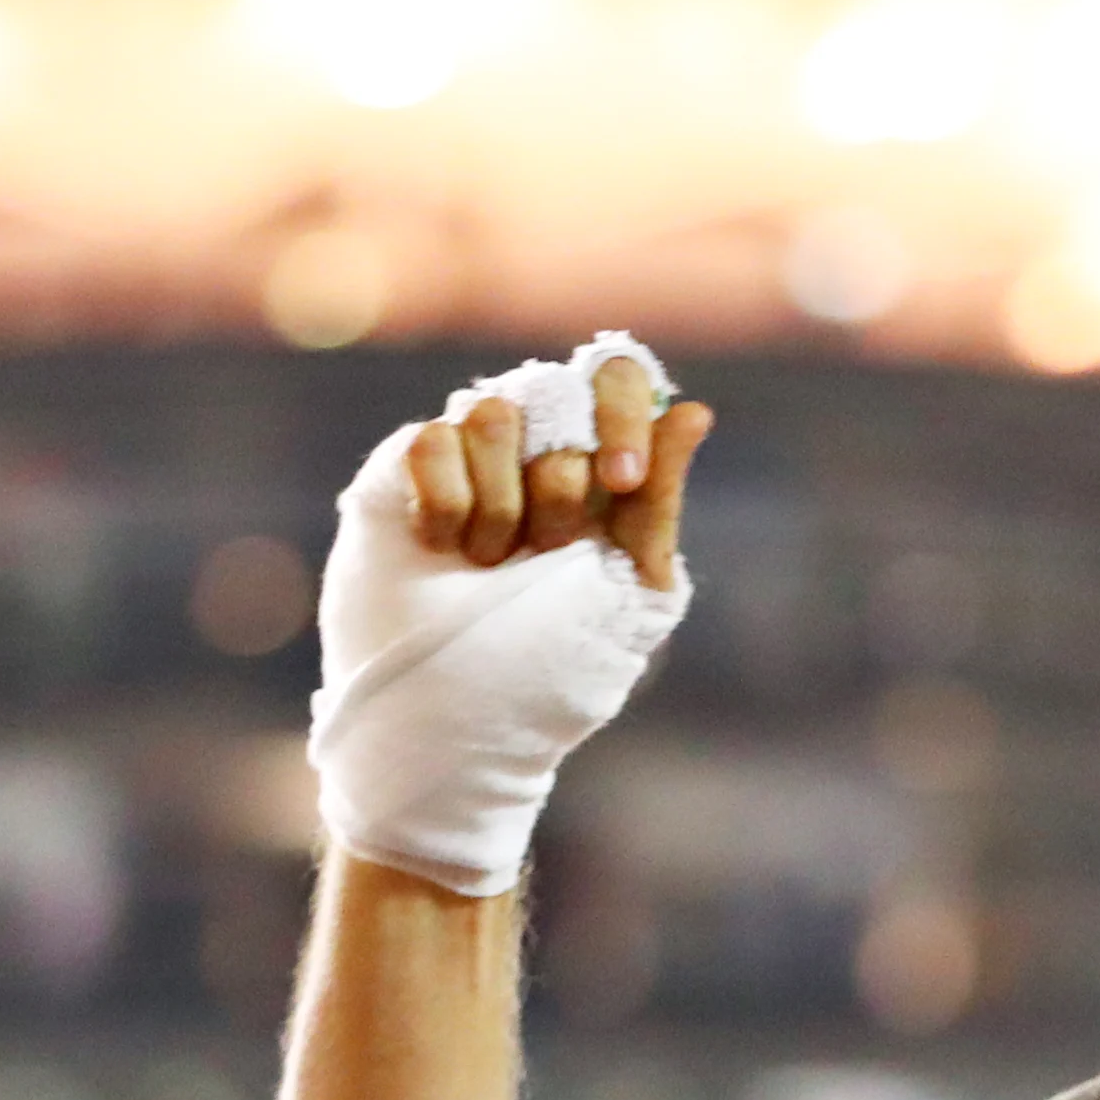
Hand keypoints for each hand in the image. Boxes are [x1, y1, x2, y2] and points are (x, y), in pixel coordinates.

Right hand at [309, 336, 712, 897]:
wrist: (453, 719)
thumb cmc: (548, 669)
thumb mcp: (627, 593)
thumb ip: (658, 503)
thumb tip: (693, 410)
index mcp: (601, 470)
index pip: (621, 380)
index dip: (625, 412)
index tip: (622, 481)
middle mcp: (536, 450)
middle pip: (560, 389)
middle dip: (563, 487)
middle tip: (548, 551)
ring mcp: (471, 456)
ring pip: (495, 411)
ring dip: (500, 505)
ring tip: (486, 564)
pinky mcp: (406, 469)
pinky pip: (434, 436)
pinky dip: (445, 503)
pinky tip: (443, 550)